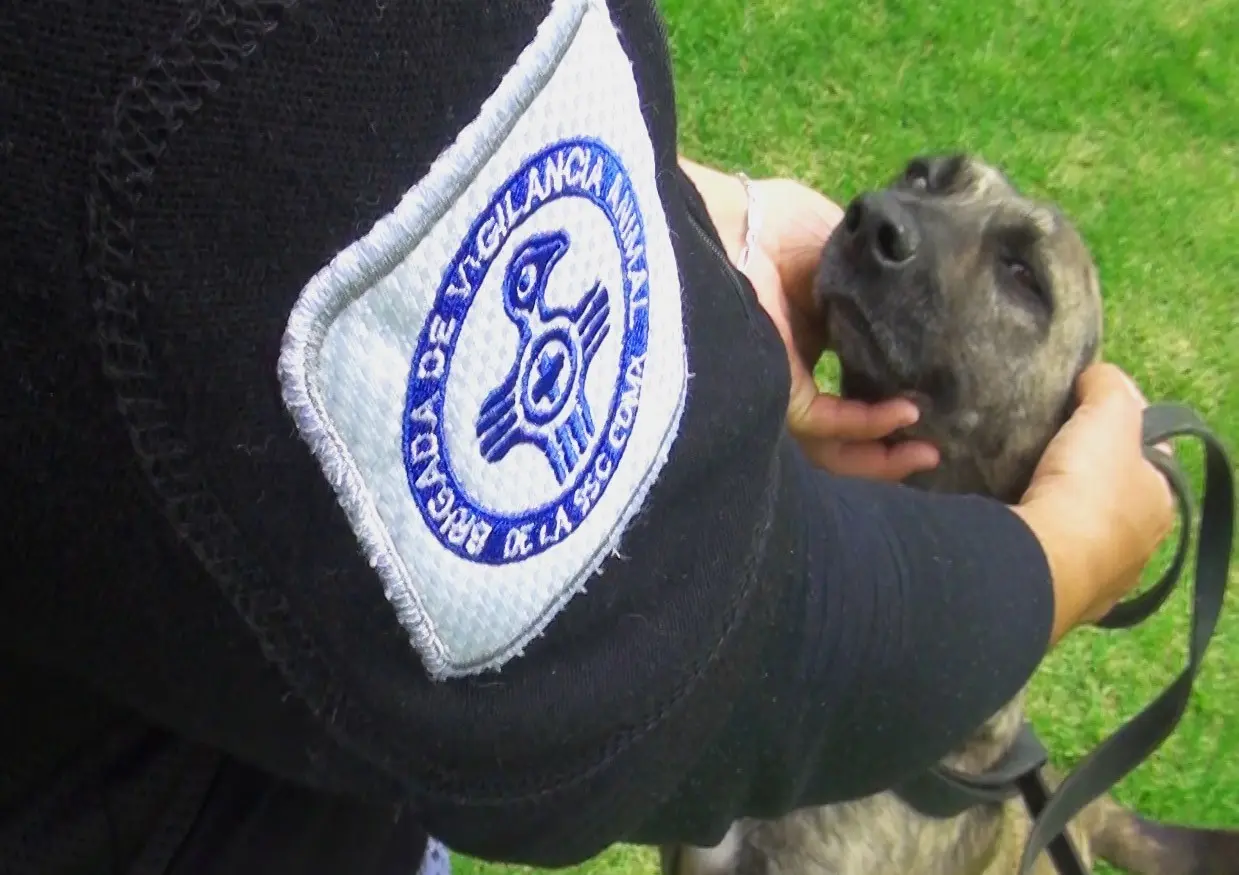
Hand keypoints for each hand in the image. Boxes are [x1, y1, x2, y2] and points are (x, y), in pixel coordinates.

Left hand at [678, 158, 938, 481]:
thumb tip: (919, 313)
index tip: (933, 399)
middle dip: (889, 448)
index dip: (892, 400)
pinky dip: (867, 425)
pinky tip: (904, 415)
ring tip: (928, 453)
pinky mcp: (775, 388)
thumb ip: (881, 291)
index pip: (854, 384)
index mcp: (810, 333)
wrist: (743, 222)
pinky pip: (825, 423)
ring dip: (881, 456)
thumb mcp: (851, 256)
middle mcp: (797, 364)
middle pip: (842, 427)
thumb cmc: (784, 225)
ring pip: (831, 442)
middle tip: (936, 449)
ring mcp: (784, 380)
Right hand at [1011, 363, 1175, 645]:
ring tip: (1025, 486)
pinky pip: (1051, 560)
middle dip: (1090, 474)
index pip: (1152, 453)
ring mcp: (1103, 579)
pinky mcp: (1063, 599)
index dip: (1125, 426)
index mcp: (1161, 501)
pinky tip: (1017, 526)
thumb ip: (1109, 387)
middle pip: (1115, 495)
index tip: (1089, 413)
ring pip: (1083, 533)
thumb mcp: (1107, 413)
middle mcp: (1140, 546)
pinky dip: (1040, 543)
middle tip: (1051, 450)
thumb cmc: (1086, 486)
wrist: (1042, 561)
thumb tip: (1098, 377)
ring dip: (1063, 514)